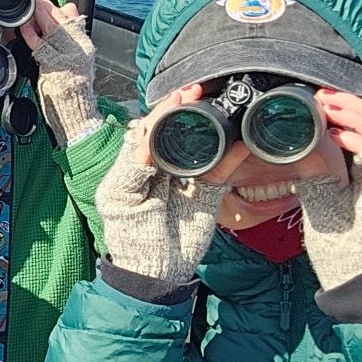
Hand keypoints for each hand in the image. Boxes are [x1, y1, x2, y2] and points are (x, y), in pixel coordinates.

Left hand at [19, 0, 102, 142]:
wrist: (77, 110)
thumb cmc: (74, 86)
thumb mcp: (80, 56)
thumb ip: (74, 32)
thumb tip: (70, 7)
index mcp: (83, 43)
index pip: (68, 17)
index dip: (53, 4)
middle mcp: (77, 46)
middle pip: (59, 18)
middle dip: (44, 2)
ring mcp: (66, 55)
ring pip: (51, 27)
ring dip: (39, 12)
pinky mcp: (54, 65)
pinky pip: (41, 45)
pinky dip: (32, 33)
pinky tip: (25, 24)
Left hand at [96, 85, 229, 284]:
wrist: (156, 271)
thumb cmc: (130, 235)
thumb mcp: (120, 198)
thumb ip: (132, 166)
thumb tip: (146, 137)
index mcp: (137, 163)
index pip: (150, 129)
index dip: (163, 111)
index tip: (178, 97)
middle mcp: (163, 164)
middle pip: (178, 129)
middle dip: (188, 108)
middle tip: (200, 91)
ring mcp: (189, 176)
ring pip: (203, 144)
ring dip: (212, 124)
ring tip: (220, 105)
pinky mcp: (210, 192)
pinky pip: (223, 169)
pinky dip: (234, 155)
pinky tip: (240, 141)